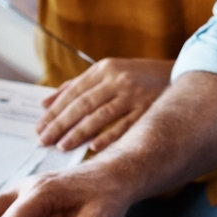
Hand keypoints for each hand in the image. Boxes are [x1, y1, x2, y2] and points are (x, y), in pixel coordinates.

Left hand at [37, 58, 172, 150]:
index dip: (54, 111)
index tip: (39, 128)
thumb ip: (76, 86)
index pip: (73, 92)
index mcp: (105, 69)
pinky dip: (109, 137)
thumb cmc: (136, 76)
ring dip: (80, 132)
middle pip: (83, 104)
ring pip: (101, 116)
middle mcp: (118, 80)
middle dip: (60, 124)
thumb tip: (45, 103)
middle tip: (44, 140)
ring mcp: (135, 95)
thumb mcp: (107, 73)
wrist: (177, 73)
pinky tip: (94, 148)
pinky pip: (126, 126)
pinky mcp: (149, 109)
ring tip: (63, 146)